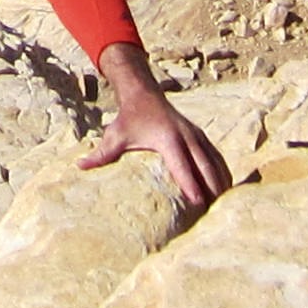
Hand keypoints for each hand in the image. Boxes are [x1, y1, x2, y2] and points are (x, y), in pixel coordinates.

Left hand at [81, 45, 231, 213]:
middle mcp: (186, 137)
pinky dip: (224, 172)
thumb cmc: (129, 118)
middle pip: (205, 166)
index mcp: (167, 139)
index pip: (181, 166)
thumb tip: (79, 166)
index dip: (190, 184)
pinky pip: (216, 156)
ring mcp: (196, 135)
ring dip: (222, 183)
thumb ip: (101, 153)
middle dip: (212, 189)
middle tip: (217, 213)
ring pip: (215, 162)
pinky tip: (228, 190)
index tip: (197, 203)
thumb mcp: (115, 135)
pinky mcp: (201, 136)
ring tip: (227, 207)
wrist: (145, 94)